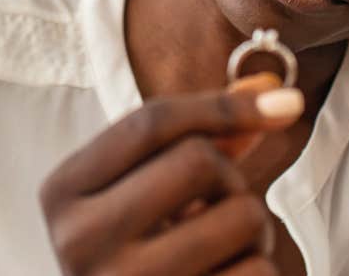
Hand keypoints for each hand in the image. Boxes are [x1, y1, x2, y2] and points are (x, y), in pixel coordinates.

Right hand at [37, 73, 299, 274]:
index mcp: (62, 193)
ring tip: (226, 251)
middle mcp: (79, 242)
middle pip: (198, 160)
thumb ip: (204, 135)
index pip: (151, 121)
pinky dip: (260, 270)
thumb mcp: (152, 188)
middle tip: (219, 210)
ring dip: (254, 229)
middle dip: (231, 179)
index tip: (286, 103)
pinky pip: (258, 271)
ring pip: (241, 215)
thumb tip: (278, 91)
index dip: (225, 106)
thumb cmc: (144, 250)